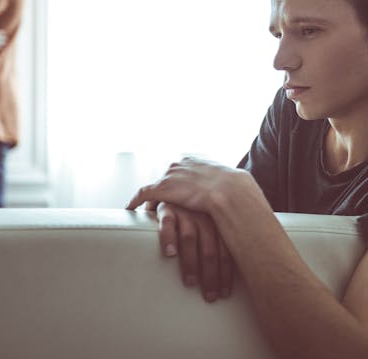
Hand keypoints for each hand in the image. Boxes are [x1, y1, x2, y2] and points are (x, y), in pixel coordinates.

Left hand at [127, 156, 253, 213]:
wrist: (229, 192)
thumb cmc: (235, 190)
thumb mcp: (231, 182)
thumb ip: (224, 184)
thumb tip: (236, 194)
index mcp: (197, 159)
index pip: (181, 169)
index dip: (178, 182)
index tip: (178, 192)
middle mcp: (181, 162)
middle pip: (166, 176)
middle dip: (164, 189)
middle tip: (162, 203)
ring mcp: (171, 174)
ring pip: (155, 186)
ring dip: (151, 198)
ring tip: (148, 209)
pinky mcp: (162, 187)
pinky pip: (143, 193)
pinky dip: (135, 201)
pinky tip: (131, 208)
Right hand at [148, 202, 233, 301]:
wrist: (175, 187)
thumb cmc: (197, 213)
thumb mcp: (213, 223)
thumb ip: (220, 243)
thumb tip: (241, 271)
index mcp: (219, 220)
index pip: (226, 250)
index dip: (226, 274)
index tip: (224, 293)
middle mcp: (204, 215)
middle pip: (210, 248)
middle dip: (211, 275)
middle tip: (209, 296)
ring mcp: (186, 210)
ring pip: (190, 238)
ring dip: (191, 262)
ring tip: (190, 282)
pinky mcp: (167, 207)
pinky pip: (168, 223)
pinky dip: (168, 239)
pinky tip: (169, 254)